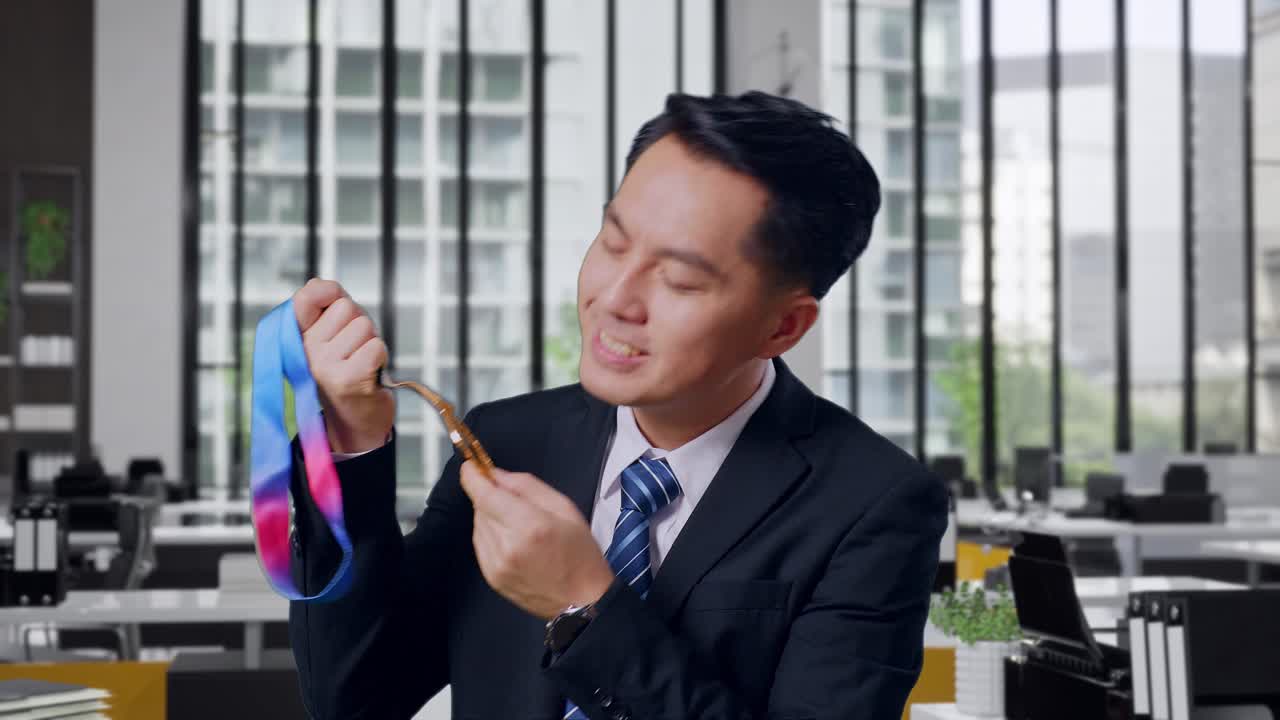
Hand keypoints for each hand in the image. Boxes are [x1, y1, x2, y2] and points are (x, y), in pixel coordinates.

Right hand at [291, 278, 394, 453]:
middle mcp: (305, 351)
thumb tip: (324, 285)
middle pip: (347, 307)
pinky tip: (371, 373)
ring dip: (372, 342)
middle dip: (360, 323)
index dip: (326, 290)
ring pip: (364, 326)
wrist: (356, 422)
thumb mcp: (333, 336)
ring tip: (362, 362)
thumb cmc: (349, 370)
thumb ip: (328, 305)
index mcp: (298, 337)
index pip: (306, 297)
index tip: (334, 300)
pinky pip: (376, 346)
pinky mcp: (348, 379)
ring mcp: (324, 366)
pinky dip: (381, 357)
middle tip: (355, 349)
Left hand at [459, 461, 614, 620]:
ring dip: (490, 517)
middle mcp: (507, 546)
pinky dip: (491, 535)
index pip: (485, 495)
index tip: (471, 466)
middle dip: (490, 497)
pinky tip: (512, 540)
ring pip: (478, 526)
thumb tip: (496, 475)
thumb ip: (526, 486)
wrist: (583, 600)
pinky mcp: (492, 579)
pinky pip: (481, 545)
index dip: (472, 477)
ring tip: (518, 524)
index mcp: (528, 525)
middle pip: (480, 508)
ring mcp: (496, 566)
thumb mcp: (564, 507)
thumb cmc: (580, 552)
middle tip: (512, 500)